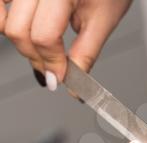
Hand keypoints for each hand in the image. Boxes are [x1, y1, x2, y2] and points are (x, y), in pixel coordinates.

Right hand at [1, 0, 131, 87]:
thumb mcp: (102, 20)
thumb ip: (85, 53)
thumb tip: (72, 84)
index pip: (45, 35)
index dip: (52, 63)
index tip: (60, 78)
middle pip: (19, 31)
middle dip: (37, 58)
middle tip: (54, 68)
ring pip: (5, 21)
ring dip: (22, 43)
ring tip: (42, 48)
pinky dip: (3, 21)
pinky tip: (20, 31)